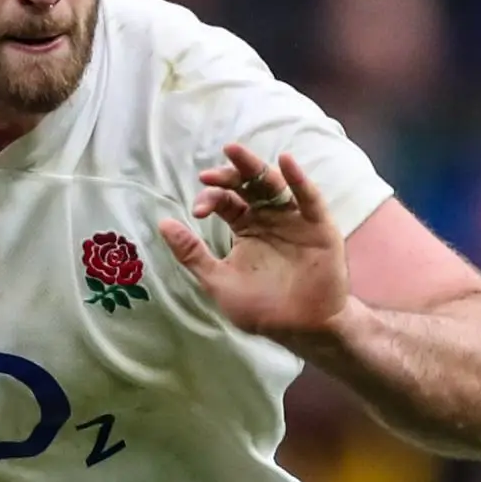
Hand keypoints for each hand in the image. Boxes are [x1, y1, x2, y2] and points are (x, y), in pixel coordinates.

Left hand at [159, 144, 350, 344]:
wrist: (302, 329)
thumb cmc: (261, 308)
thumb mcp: (219, 281)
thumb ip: (192, 254)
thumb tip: (163, 224)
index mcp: (245, 227)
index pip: (225, 201)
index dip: (210, 198)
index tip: (197, 210)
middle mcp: (269, 217)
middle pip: (248, 185)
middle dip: (228, 175)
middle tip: (209, 174)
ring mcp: (294, 219)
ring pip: (274, 184)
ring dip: (255, 167)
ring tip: (235, 152)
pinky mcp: (318, 226)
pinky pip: (309, 198)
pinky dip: (298, 179)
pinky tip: (285, 162)